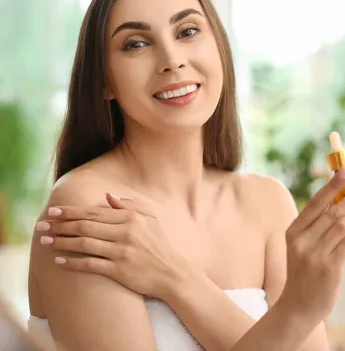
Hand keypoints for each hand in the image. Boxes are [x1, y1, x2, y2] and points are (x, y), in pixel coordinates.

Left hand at [35, 194, 197, 299]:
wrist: (177, 274)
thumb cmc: (165, 245)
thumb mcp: (153, 219)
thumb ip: (131, 206)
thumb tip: (108, 196)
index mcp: (131, 218)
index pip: (94, 212)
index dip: (71, 212)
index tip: (53, 211)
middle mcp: (125, 233)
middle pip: (85, 227)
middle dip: (60, 225)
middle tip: (41, 226)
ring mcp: (121, 252)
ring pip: (84, 244)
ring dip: (62, 242)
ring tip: (46, 242)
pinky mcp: (119, 270)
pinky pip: (91, 265)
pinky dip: (73, 262)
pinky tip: (60, 261)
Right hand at [278, 168, 344, 321]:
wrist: (298, 306)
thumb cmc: (305, 273)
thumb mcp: (304, 246)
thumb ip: (319, 226)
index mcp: (294, 231)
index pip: (316, 202)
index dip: (333, 185)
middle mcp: (302, 241)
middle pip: (333, 211)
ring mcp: (315, 255)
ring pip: (343, 225)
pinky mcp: (329, 268)